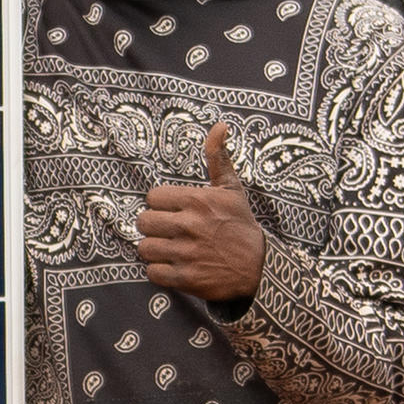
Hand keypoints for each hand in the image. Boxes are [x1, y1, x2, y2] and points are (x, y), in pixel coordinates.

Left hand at [132, 124, 269, 305]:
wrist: (260, 268)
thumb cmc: (241, 225)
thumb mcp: (232, 189)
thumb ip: (218, 158)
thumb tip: (219, 126)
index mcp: (197, 200)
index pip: (152, 197)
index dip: (160, 205)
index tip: (172, 211)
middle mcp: (189, 226)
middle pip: (143, 222)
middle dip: (153, 226)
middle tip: (168, 230)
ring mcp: (186, 253)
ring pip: (144, 248)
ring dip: (155, 249)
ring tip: (170, 248)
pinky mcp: (185, 278)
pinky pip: (152, 272)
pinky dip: (160, 271)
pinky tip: (175, 265)